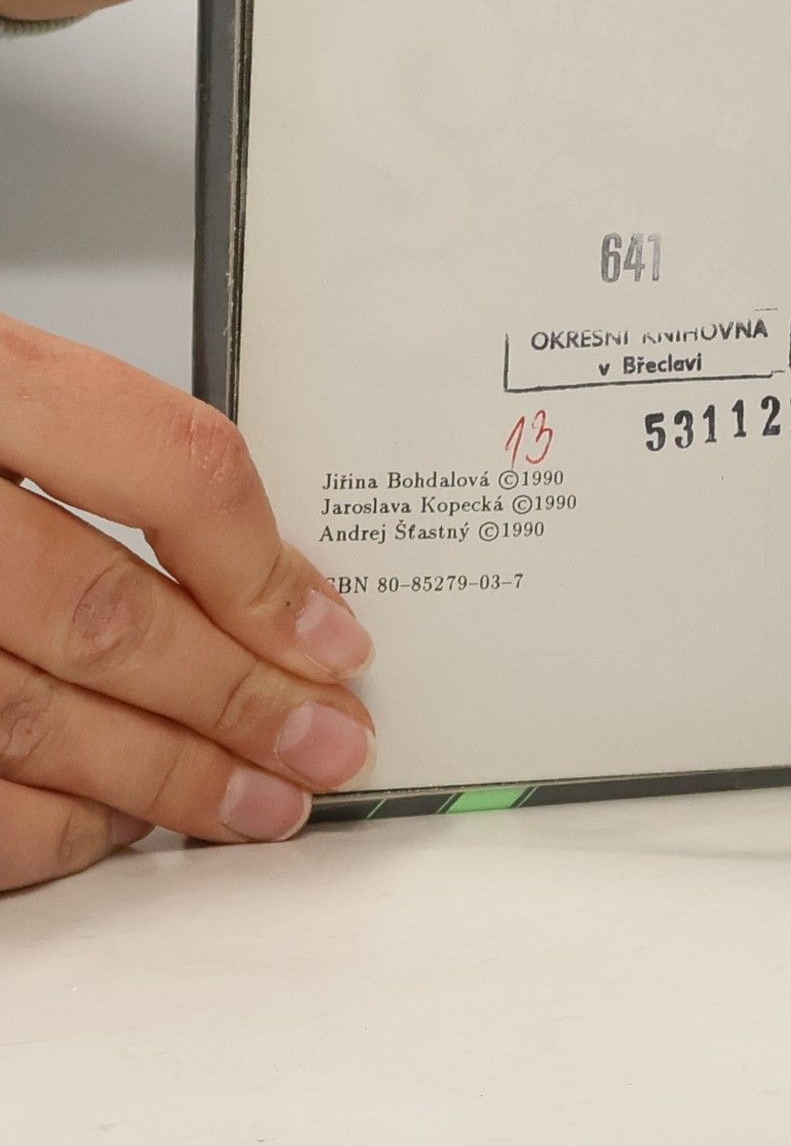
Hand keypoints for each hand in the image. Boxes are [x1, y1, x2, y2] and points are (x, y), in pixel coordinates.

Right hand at [0, 313, 374, 889]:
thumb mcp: (5, 389)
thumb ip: (105, 461)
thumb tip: (263, 581)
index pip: (170, 465)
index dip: (265, 567)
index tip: (333, 637)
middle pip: (101, 616)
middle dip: (235, 698)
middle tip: (329, 742)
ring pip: (28, 719)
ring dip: (160, 777)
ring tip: (257, 801)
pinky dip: (39, 824)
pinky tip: (112, 826)